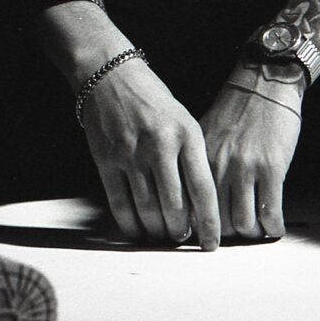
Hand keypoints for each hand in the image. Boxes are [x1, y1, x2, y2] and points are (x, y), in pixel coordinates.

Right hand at [78, 53, 221, 250]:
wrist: (111, 77)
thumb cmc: (155, 103)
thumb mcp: (185, 122)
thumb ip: (194, 158)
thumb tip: (201, 206)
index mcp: (187, 135)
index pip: (203, 188)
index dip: (209, 221)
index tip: (212, 244)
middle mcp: (160, 145)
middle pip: (175, 205)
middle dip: (181, 231)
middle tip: (184, 238)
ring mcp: (131, 154)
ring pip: (147, 209)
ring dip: (157, 231)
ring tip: (163, 236)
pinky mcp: (107, 160)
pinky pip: (119, 204)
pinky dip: (130, 225)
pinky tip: (138, 232)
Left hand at [198, 62, 304, 239]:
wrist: (265, 81)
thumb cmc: (237, 108)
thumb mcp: (206, 133)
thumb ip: (200, 165)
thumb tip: (194, 200)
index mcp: (200, 159)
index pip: (193, 207)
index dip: (201, 227)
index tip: (208, 236)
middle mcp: (219, 165)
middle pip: (217, 222)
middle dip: (228, 236)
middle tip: (236, 236)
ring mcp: (246, 168)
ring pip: (244, 223)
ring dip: (252, 234)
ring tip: (257, 231)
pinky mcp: (272, 168)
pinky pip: (270, 212)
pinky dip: (273, 227)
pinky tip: (275, 227)